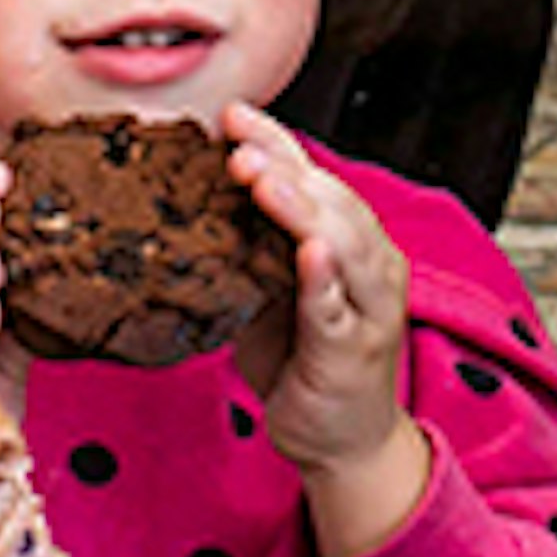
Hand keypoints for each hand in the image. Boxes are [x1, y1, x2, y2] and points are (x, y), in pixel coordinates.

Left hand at [222, 104, 428, 556]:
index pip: (312, 177)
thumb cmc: (303, 361)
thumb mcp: (268, 293)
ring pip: (341, 241)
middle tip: (236, 143)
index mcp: (347, 240)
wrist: (342, 441)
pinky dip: (323, 277)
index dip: (276, 143)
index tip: (232, 115)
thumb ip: (248, 249)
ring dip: (299, 207)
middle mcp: (368, 262)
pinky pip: (338, 307)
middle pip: (329, 199)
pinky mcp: (355, 349)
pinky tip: (307, 251)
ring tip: (261, 179)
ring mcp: (369, 305)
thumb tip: (187, 204)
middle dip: (282, 166)